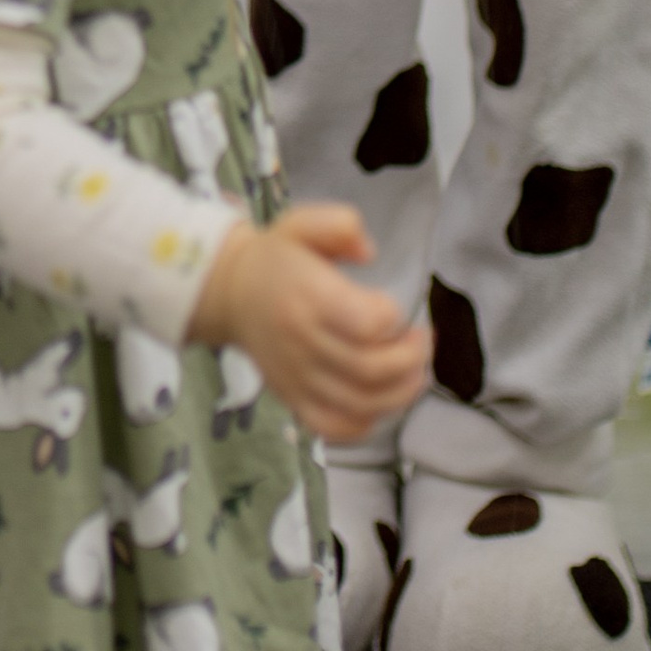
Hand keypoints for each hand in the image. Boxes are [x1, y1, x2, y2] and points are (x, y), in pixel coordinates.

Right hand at [183, 202, 431, 444]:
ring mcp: (298, 378)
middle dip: (412, 358)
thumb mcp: (303, 223)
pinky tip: (379, 400)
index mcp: (308, 297)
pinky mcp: (293, 399)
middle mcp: (302, 343)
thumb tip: (369, 253)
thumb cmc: (276, 257)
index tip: (395, 308)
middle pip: (371, 369)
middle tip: (422, 340)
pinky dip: (366, 423)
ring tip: (414, 370)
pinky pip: (335, 427)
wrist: (229, 293)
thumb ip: (340, 225)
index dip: (393, 318)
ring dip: (402, 392)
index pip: (367, 323)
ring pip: (361, 405)